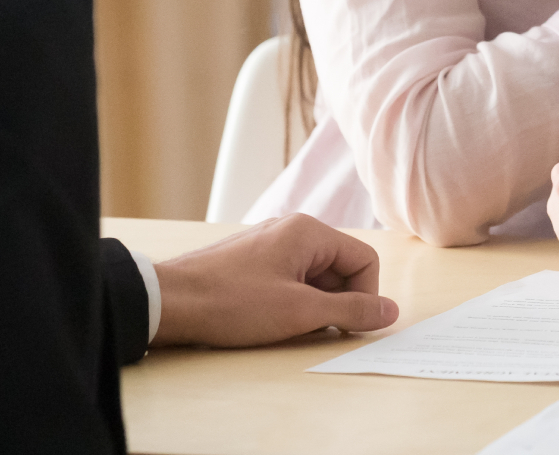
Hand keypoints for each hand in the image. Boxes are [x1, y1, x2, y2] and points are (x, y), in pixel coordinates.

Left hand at [151, 213, 398, 346]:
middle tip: (313, 329)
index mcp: (309, 232)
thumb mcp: (300, 313)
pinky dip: (290, 302)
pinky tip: (269, 321)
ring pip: (313, 277)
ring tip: (286, 326)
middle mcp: (292, 230)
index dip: (365, 296)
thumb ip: (351, 310)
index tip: (348, 325)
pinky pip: (289, 279)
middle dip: (335, 303)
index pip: (364, 260)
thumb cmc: (232, 303)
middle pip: (339, 268)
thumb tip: (390, 311)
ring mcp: (269, 244)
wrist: (168, 302)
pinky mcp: (251, 261)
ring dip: (311, 306)